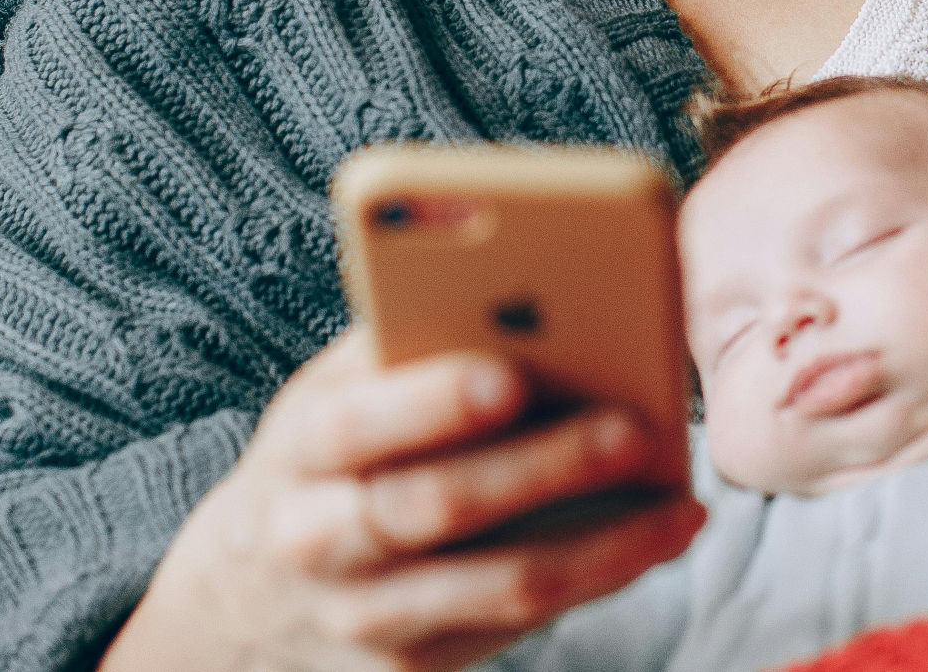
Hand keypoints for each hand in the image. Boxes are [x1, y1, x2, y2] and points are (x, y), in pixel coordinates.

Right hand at [104, 328, 706, 671]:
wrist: (249, 603)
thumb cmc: (326, 461)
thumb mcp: (335, 396)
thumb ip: (408, 348)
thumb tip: (527, 293)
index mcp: (300, 450)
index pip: (354, 425)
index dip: (430, 403)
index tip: (511, 373)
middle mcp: (319, 541)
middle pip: (435, 508)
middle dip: (542, 468)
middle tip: (634, 429)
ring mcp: (367, 617)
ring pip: (498, 586)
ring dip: (603, 544)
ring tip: (679, 502)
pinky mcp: (418, 669)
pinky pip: (522, 625)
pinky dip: (600, 578)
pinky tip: (658, 538)